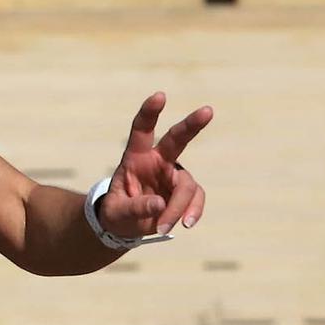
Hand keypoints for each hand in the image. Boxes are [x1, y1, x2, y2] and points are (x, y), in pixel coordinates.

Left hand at [98, 92, 211, 237]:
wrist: (126, 227)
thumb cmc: (117, 214)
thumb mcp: (116, 214)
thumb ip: (134, 208)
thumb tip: (159, 204)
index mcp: (135, 157)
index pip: (141, 130)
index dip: (149, 113)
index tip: (160, 96)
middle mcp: (157, 161)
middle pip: (177, 139)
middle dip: (192, 125)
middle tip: (207, 111)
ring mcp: (174, 175)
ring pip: (186, 185)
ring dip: (178, 208)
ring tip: (162, 227)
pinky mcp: (185, 192)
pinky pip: (195, 199)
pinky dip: (192, 212)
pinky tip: (186, 224)